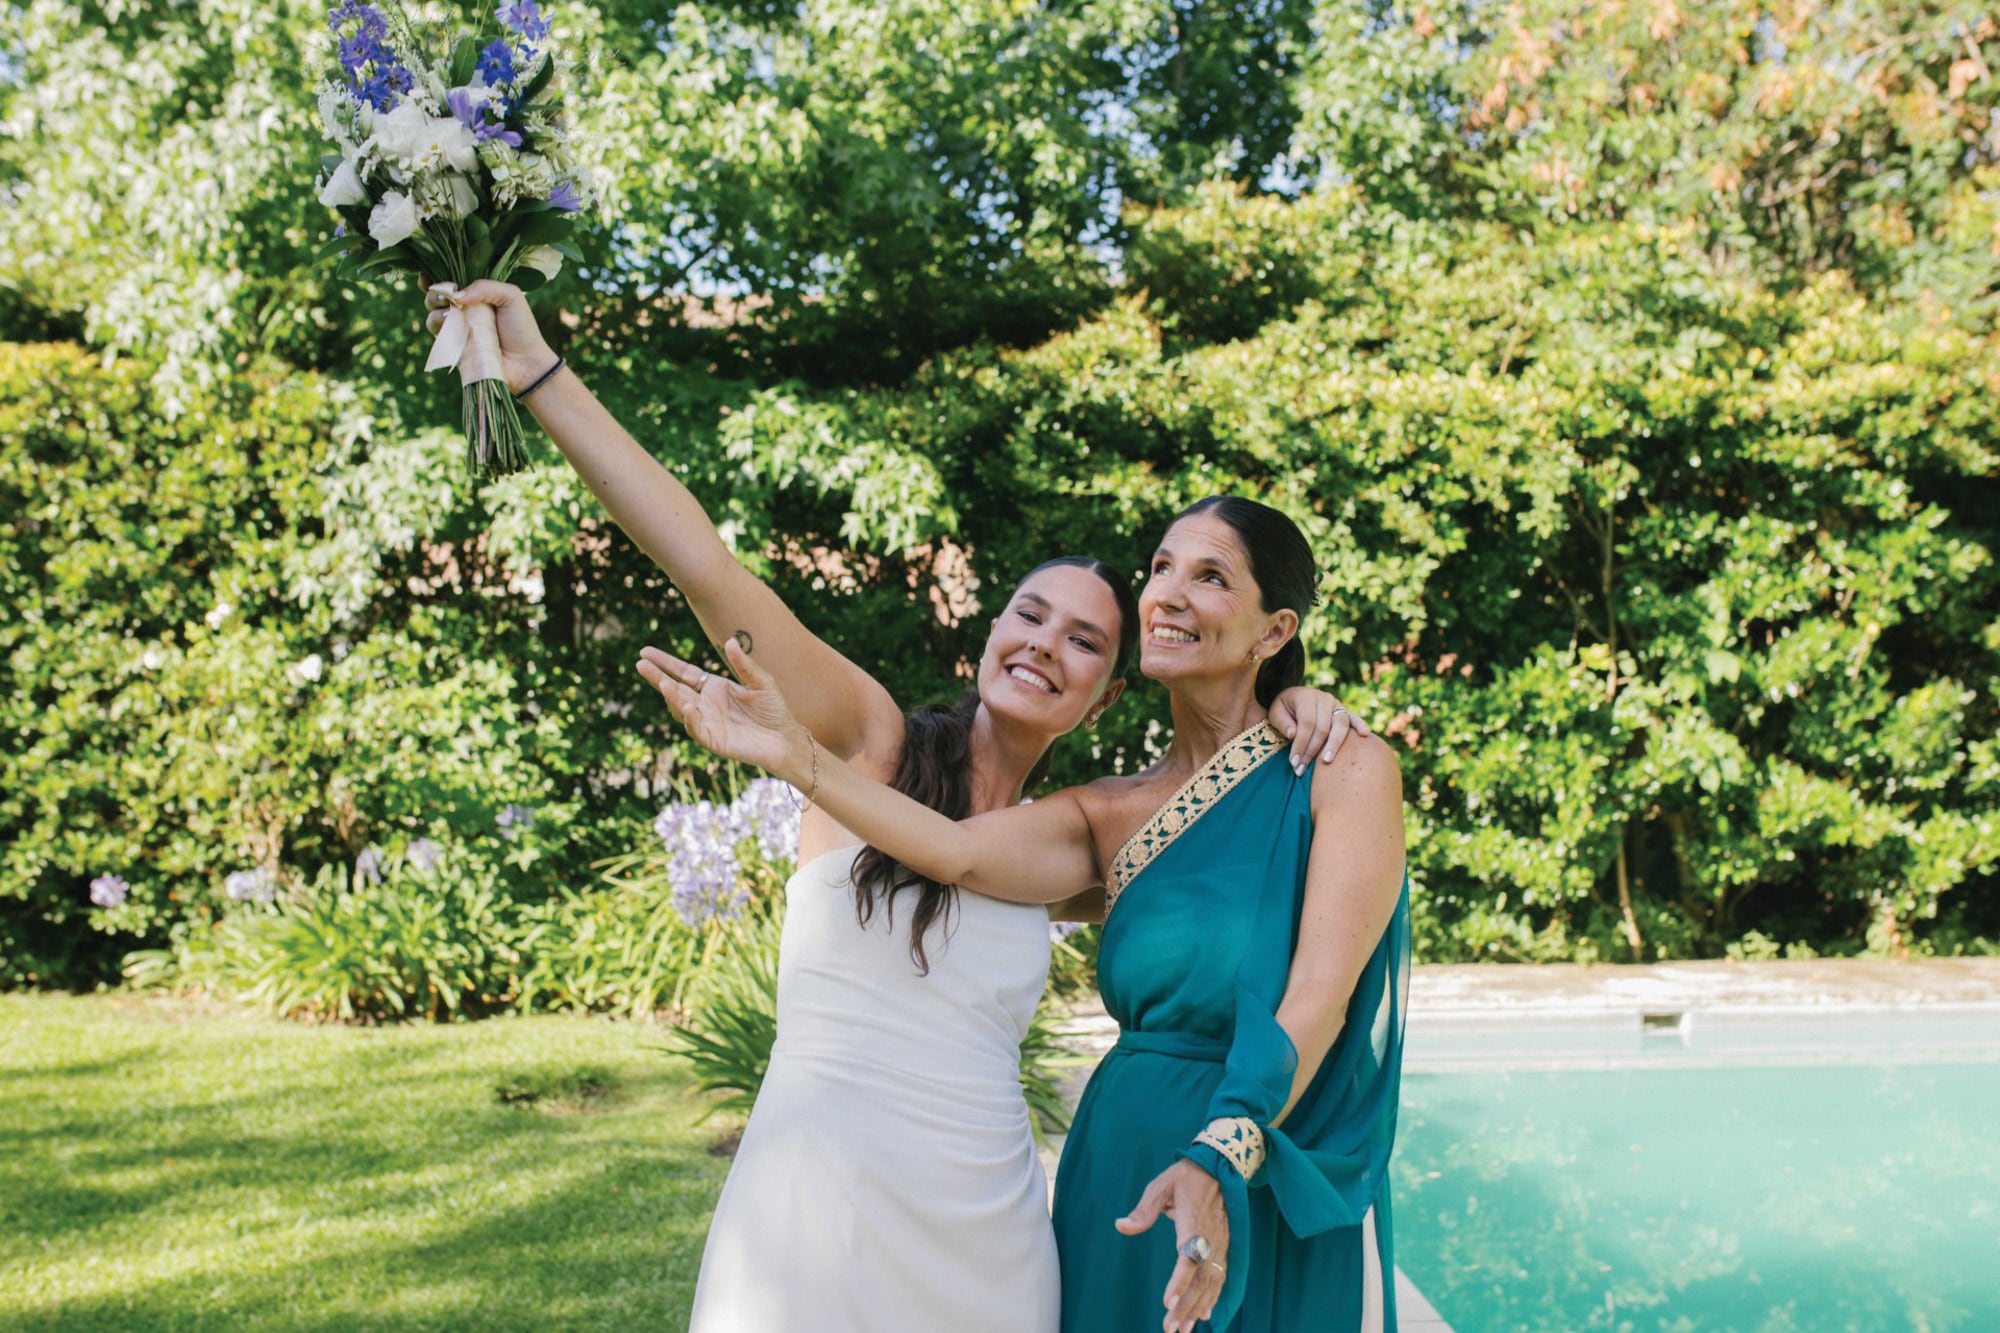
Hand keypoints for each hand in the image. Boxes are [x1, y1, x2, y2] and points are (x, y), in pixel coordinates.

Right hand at [419, 277, 557, 394]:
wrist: (526, 363)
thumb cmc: (521, 327)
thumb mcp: (510, 296)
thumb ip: (484, 287)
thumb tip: (456, 295)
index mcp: (475, 295)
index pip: (449, 281)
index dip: (435, 276)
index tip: (427, 274)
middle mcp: (463, 310)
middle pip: (435, 296)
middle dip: (434, 293)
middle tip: (446, 296)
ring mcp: (457, 329)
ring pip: (432, 315)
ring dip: (436, 311)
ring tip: (452, 314)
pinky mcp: (454, 348)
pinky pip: (437, 335)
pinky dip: (439, 327)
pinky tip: (451, 325)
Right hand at [637, 637, 811, 780]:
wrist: (785, 738)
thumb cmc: (774, 710)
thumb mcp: (761, 682)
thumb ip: (744, 664)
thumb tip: (730, 640)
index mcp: (714, 687)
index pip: (683, 673)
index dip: (665, 663)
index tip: (645, 652)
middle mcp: (706, 704)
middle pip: (676, 688)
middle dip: (658, 677)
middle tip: (640, 664)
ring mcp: (707, 722)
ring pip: (682, 709)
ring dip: (672, 697)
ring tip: (663, 683)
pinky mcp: (714, 740)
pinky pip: (696, 729)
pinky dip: (690, 719)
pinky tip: (688, 705)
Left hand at [1114, 1158, 1228, 1332]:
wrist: (1218, 1167)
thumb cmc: (1185, 1177)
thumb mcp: (1160, 1186)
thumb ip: (1143, 1210)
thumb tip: (1121, 1226)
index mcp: (1193, 1223)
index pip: (1188, 1258)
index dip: (1179, 1282)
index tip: (1168, 1302)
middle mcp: (1210, 1238)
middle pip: (1200, 1279)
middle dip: (1186, 1306)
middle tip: (1170, 1328)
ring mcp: (1220, 1245)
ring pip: (1211, 1283)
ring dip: (1197, 1308)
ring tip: (1184, 1329)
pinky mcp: (1224, 1247)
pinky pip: (1220, 1277)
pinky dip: (1213, 1298)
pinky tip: (1204, 1315)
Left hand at [1268, 686, 1370, 774]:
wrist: (1294, 696)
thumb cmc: (1284, 708)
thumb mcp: (1275, 712)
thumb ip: (1282, 722)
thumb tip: (1293, 735)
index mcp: (1306, 696)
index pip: (1307, 723)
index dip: (1301, 744)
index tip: (1294, 762)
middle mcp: (1324, 698)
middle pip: (1323, 727)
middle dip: (1312, 750)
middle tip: (1302, 768)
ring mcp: (1336, 704)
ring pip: (1340, 724)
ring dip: (1334, 745)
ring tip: (1326, 761)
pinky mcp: (1344, 710)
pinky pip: (1354, 718)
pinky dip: (1360, 725)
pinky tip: (1364, 735)